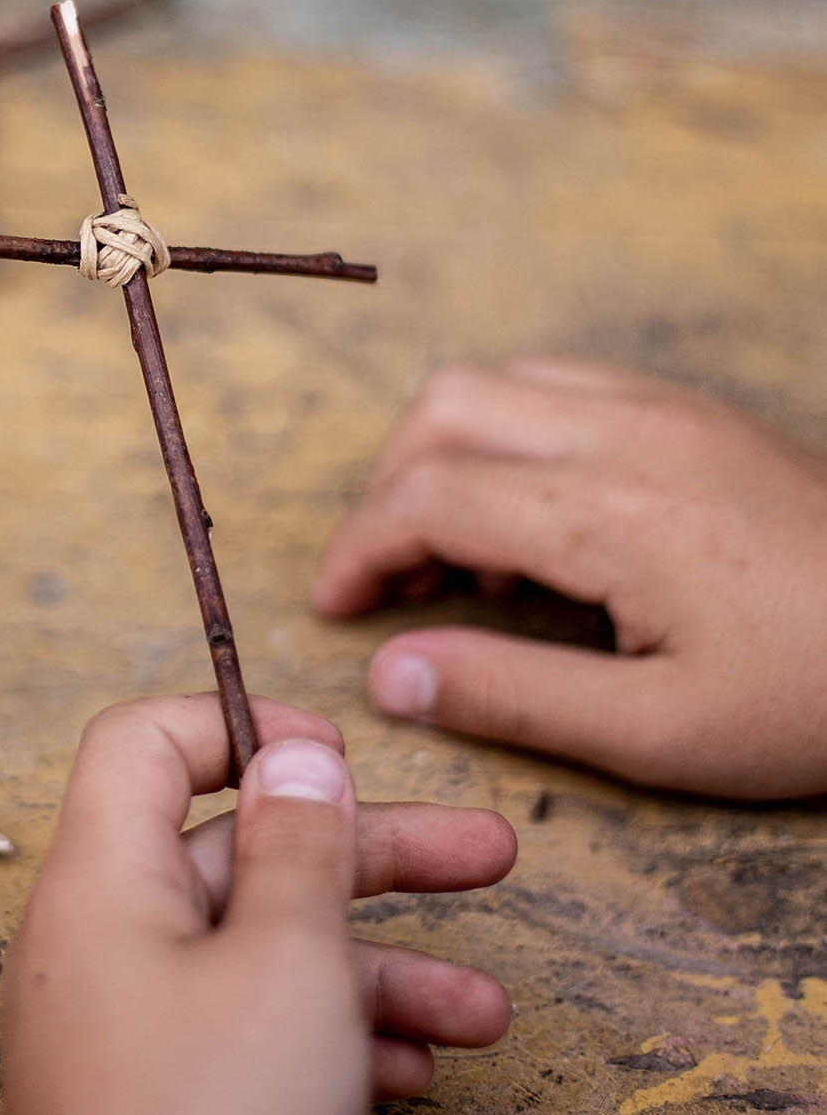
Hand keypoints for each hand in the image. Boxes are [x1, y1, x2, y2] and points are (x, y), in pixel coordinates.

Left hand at [1, 694, 513, 1114]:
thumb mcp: (288, 965)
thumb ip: (301, 848)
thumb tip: (294, 757)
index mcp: (104, 881)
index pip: (147, 742)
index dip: (244, 727)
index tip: (337, 752)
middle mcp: (102, 940)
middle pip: (238, 852)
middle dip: (371, 856)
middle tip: (487, 855)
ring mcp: (126, 1024)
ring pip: (260, 952)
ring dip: (377, 969)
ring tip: (485, 1013)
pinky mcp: (154, 1100)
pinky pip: (245, 1031)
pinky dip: (327, 1039)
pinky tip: (413, 1076)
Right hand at [315, 358, 826, 798]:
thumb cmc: (817, 696)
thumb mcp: (659, 732)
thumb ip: (512, 695)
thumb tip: (389, 676)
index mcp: (611, 511)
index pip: (429, 494)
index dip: (358, 549)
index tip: (335, 611)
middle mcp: (628, 431)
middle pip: (444, 408)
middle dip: (388, 489)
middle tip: (392, 582)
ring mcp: (665, 408)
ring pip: (499, 381)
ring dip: (448, 456)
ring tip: (467, 566)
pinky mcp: (694, 412)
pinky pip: (561, 386)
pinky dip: (512, 440)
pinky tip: (544, 533)